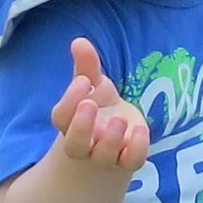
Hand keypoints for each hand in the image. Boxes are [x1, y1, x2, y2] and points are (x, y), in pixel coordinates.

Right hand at [49, 36, 150, 177]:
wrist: (119, 136)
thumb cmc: (100, 106)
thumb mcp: (93, 83)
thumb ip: (86, 65)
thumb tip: (79, 41)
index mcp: (70, 122)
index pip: (62, 116)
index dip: (70, 100)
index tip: (84, 81)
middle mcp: (85, 143)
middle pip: (74, 146)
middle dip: (81, 127)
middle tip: (90, 104)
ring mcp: (106, 156)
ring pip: (103, 156)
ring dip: (110, 139)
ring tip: (119, 119)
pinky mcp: (128, 161)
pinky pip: (131, 161)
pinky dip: (137, 148)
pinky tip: (141, 130)